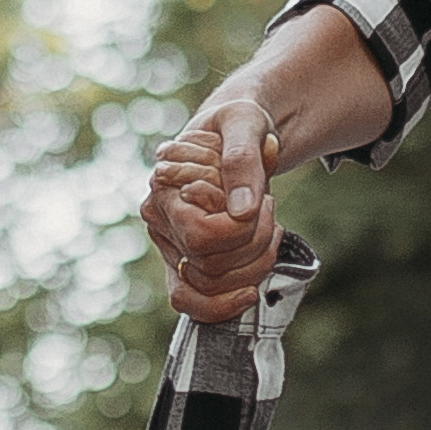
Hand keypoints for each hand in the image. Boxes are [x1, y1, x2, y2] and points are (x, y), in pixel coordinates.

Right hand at [142, 98, 281, 320]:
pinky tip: (250, 293)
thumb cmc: (239, 125)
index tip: (264, 202)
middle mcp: (160, 224)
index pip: (200, 235)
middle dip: (254, 246)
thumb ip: (243, 159)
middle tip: (271, 211)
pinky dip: (224, 306)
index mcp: (164, 190)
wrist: (240, 135)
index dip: (240, 231)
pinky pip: (194, 305)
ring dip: (252, 269)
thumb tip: (242, 211)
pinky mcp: (185, 266)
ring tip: (270, 233)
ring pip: (207, 288)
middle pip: (207, 266)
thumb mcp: (245, 123)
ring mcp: (171, 248)